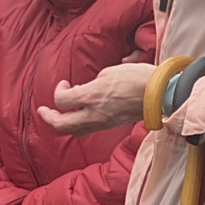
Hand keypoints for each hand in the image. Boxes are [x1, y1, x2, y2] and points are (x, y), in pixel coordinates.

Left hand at [39, 62, 153, 135]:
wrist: (160, 94)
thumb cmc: (137, 77)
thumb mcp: (109, 72)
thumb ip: (91, 83)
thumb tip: (83, 90)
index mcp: (91, 97)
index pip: (62, 100)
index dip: (58, 91)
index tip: (64, 83)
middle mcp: (93, 114)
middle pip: (62, 125)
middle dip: (49, 118)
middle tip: (43, 110)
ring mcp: (103, 123)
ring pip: (75, 131)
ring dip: (63, 124)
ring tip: (60, 115)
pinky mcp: (111, 126)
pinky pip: (88, 129)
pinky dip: (79, 123)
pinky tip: (80, 114)